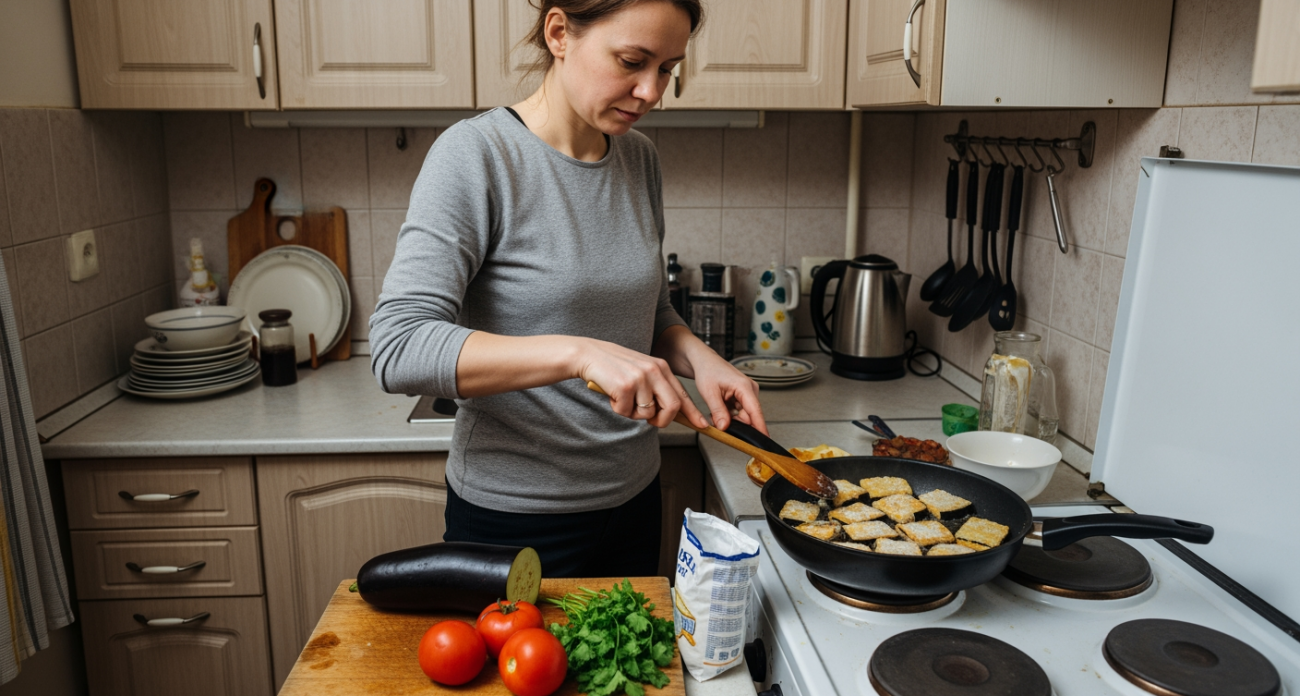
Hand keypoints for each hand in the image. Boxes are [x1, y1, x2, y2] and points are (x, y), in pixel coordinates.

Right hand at [576, 338, 707, 428]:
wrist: (590, 354)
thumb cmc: (615, 367)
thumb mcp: (642, 372)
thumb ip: (657, 388)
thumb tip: (668, 413)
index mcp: (662, 367)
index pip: (682, 394)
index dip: (693, 412)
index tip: (702, 424)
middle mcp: (654, 371)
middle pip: (672, 407)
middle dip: (662, 421)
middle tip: (650, 420)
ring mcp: (640, 378)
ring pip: (646, 413)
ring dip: (632, 413)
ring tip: (623, 398)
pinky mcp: (625, 386)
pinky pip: (626, 412)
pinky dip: (617, 409)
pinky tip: (612, 394)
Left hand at [687, 348, 765, 434]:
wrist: (704, 361)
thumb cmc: (707, 370)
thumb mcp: (709, 393)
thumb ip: (718, 411)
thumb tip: (724, 427)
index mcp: (744, 387)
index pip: (756, 412)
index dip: (760, 428)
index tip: (763, 441)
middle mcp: (750, 390)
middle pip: (749, 417)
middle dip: (735, 423)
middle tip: (718, 420)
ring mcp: (747, 393)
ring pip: (743, 416)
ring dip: (731, 418)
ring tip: (717, 409)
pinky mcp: (743, 396)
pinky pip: (740, 411)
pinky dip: (730, 413)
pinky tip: (721, 407)